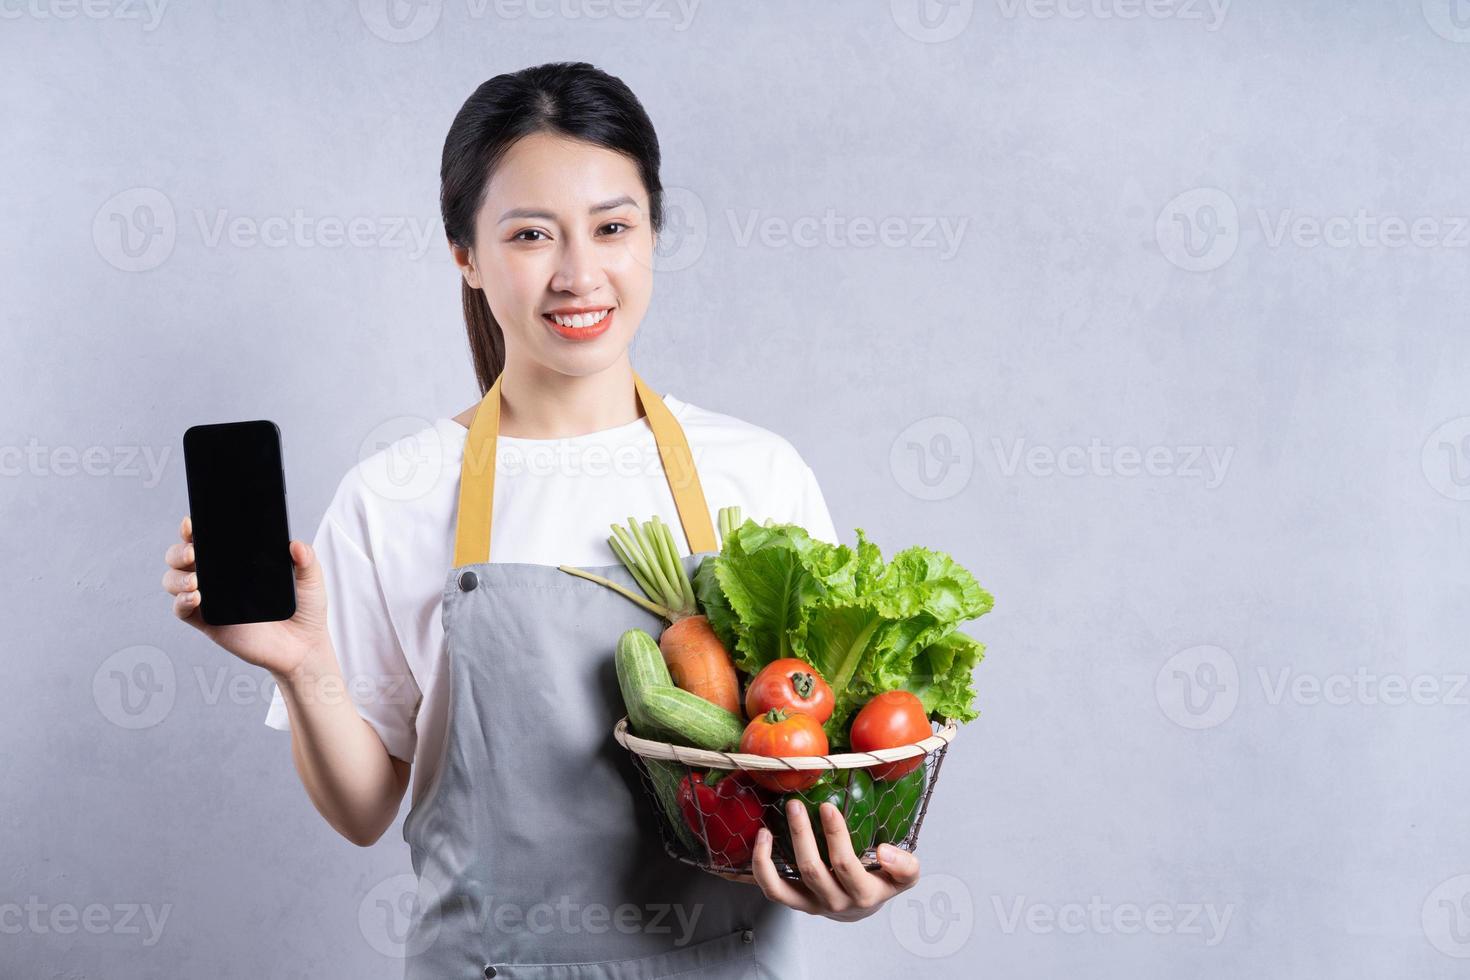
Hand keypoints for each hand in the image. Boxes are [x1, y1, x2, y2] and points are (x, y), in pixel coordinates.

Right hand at [162, 514, 330, 678]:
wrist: (304, 646)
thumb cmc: (304, 609)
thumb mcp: (310, 580)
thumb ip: (306, 560)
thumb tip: (296, 544)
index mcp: (236, 561)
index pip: (206, 539)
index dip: (192, 529)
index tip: (192, 523)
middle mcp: (217, 577)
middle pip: (180, 557)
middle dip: (179, 550)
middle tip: (194, 552)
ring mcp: (210, 599)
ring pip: (174, 581)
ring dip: (177, 577)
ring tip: (195, 581)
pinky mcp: (208, 623)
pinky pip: (181, 611)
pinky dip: (181, 602)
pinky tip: (195, 598)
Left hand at [743, 799, 920, 921]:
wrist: (861, 907)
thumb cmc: (880, 882)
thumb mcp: (904, 877)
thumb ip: (905, 866)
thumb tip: (885, 850)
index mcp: (863, 894)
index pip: (845, 865)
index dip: (835, 835)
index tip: (827, 807)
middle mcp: (834, 902)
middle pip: (810, 869)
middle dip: (800, 834)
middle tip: (794, 804)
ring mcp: (810, 904)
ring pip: (781, 886)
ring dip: (767, 857)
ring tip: (764, 829)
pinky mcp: (793, 902)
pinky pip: (770, 889)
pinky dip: (758, 869)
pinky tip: (757, 844)